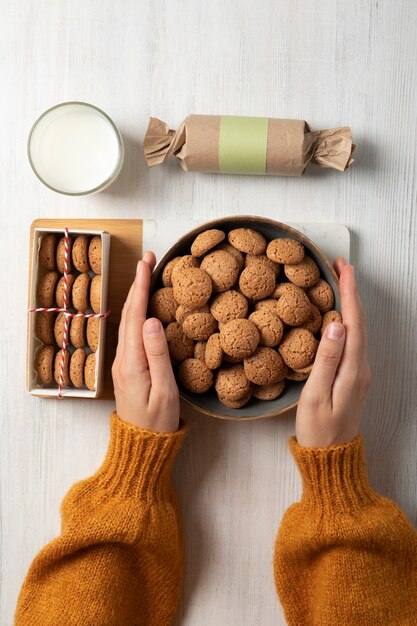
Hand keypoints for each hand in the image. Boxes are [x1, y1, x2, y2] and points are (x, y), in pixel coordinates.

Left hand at [111, 251, 179, 432]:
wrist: (141, 446)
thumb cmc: (157, 422)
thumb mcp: (165, 390)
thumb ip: (158, 355)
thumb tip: (152, 320)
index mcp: (131, 361)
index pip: (136, 315)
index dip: (141, 287)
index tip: (146, 263)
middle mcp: (123, 359)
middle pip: (129, 313)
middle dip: (138, 284)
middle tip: (149, 259)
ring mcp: (123, 363)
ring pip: (130, 321)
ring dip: (137, 296)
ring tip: (147, 275)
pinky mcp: (128, 368)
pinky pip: (132, 332)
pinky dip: (138, 312)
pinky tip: (145, 307)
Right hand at [295, 258, 371, 446]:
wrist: (331, 456)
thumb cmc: (318, 429)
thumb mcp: (315, 395)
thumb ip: (326, 359)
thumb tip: (336, 325)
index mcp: (353, 369)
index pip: (353, 322)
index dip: (349, 293)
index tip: (344, 268)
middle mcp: (361, 367)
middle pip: (359, 322)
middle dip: (351, 291)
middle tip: (339, 267)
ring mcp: (359, 372)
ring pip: (358, 330)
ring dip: (350, 304)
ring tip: (339, 283)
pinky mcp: (353, 377)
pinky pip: (354, 340)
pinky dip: (348, 320)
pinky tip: (338, 315)